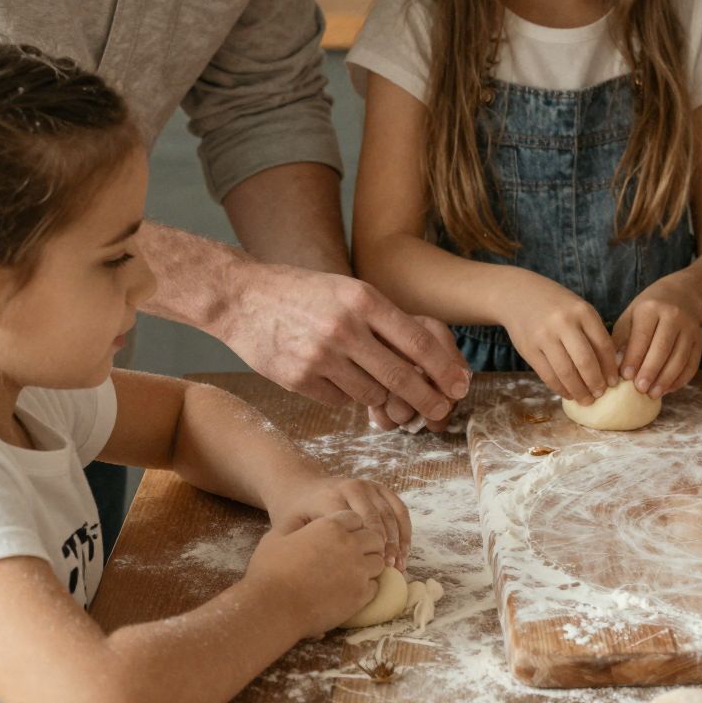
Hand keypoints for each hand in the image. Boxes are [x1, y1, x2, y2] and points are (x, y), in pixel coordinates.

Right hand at [221, 269, 469, 424]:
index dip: (444, 369)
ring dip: (379, 394)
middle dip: (428, 399)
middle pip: (402, 377)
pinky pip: (340, 400)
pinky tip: (331, 376)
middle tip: (442, 410)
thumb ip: (383, 320)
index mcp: (363, 300)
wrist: (242, 298)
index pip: (418, 341)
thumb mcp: (348, 291)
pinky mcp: (299, 379)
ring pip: (372, 394)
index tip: (460, 385)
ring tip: (368, 379)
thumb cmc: (303, 294)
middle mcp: (344, 328)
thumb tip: (427, 357)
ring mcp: (320, 356)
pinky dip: (344, 394)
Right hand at [244, 509, 383, 638]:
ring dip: (369, 566)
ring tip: (353, 573)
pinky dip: (367, 587)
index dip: (350, 527)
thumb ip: (294, 526)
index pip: (355, 518)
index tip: (343, 538)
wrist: (273, 607)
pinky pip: (375, 586)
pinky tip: (352, 590)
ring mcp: (358, 570)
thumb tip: (301, 524)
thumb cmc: (269, 571)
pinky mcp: (360, 595)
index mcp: (330, 527)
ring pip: (379, 562)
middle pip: (374, 538)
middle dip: (367, 544)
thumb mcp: (276, 537)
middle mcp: (350, 545)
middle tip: (353, 556)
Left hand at [265, 475, 409, 568]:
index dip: (365, 547)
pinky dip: (405, 531)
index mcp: (331, 497)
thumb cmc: (296, 512)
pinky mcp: (380, 488)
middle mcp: (353, 487)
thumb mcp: (290, 525)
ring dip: (399, 541)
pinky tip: (405, 551)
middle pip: (376, 518)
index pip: (355, 523)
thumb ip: (299, 542)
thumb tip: (311, 568)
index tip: (369, 568)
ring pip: (391, 515)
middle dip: (385, 546)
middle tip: (389, 568)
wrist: (303, 486)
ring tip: (399, 565)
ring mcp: (369, 486)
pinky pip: (399, 509)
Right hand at [504, 274, 618, 403]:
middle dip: (595, 383)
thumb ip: (593, 333)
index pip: (603, 345)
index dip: (610, 368)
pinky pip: (548, 375)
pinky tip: (568, 393)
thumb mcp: (578, 310)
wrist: (517, 295)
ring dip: (578, 390)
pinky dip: (560, 388)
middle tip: (600, 394)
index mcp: (582, 311)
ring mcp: (544, 336)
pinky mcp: (529, 349)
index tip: (613, 383)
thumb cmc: (556, 306)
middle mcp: (563, 323)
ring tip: (586, 400)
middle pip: (585, 362)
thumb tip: (608, 369)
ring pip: (566, 372)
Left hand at [613, 278, 701, 398]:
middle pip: (663, 348)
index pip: (642, 336)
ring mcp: (690, 329)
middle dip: (651, 371)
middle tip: (640, 389)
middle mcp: (673, 316)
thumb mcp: (631, 316)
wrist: (681, 296)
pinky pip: (691, 363)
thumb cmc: (648, 310)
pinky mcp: (700, 341)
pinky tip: (668, 389)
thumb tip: (614, 366)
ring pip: (680, 357)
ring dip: (666, 379)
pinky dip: (680, 379)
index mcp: (651, 308)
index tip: (625, 376)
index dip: (634, 357)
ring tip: (653, 394)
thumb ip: (622, 339)